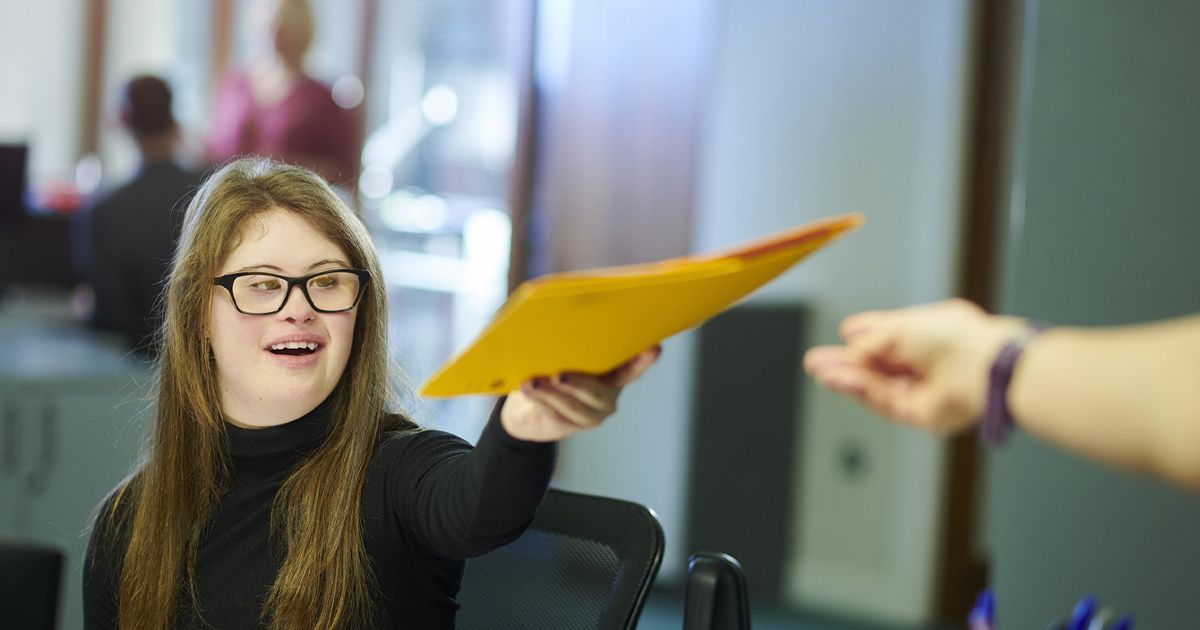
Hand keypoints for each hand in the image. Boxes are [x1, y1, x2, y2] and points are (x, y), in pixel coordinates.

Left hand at [500, 346, 661, 441]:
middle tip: (560, 375)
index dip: (643, 360)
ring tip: (532, 382)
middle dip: (579, 384)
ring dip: (550, 392)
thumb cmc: (549, 367)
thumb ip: (567, 337)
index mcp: (613, 374)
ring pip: (572, 405)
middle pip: (598, 392)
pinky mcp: (567, 426)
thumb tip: (552, 304)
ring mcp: (589, 415)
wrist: (527, 406)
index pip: (632, 367)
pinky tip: (527, 388)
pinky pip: (554, 413)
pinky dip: (539, 399)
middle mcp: (607, 396)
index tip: (654, 347)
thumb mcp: (560, 350)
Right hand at [803, 299, 1025, 433]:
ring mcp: (920, 389)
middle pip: (875, 367)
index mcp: (923, 335)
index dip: (860, 340)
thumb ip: (869, 339)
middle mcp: (922, 363)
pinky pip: (882, 401)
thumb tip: (848, 338)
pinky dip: (859, 391)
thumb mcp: (900, 327)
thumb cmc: (954, 337)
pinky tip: (839, 380)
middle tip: (815, 362)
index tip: (838, 338)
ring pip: (874, 386)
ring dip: (846, 378)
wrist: (982, 366)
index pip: (885, 339)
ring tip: (820, 371)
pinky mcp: (918, 413)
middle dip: (844, 364)